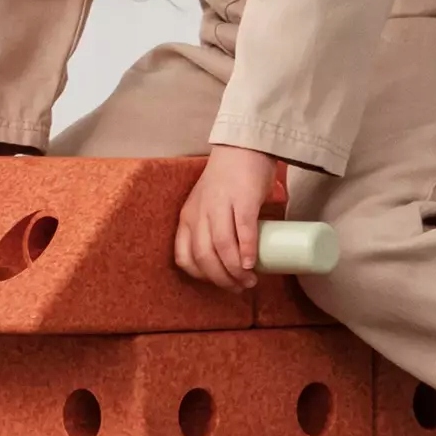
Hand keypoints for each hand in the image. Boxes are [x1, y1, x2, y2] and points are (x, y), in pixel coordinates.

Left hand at [175, 145, 278, 291]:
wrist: (243, 147)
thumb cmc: (228, 179)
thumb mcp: (208, 205)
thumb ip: (213, 226)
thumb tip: (232, 258)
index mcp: (188, 216)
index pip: (184, 255)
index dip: (201, 275)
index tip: (219, 282)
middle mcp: (199, 212)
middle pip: (203, 256)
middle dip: (221, 279)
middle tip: (239, 287)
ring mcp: (219, 205)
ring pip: (221, 247)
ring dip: (235, 270)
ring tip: (249, 281)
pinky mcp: (242, 199)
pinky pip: (242, 230)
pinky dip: (246, 251)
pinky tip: (251, 263)